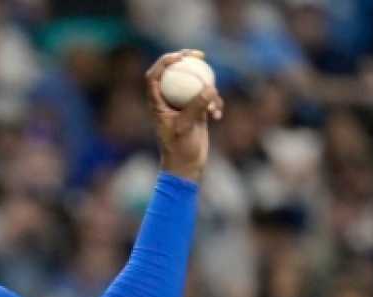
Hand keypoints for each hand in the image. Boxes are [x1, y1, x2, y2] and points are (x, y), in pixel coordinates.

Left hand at [145, 50, 222, 181]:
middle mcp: (168, 100)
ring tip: (212, 105)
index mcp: (157, 103)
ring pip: (194, 84)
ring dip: (207, 89)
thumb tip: (210, 88)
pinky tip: (217, 116)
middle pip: (175, 72)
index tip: (179, 57)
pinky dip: (214, 104)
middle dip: (186, 59)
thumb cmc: (179, 149)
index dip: (164, 62)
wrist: (186, 166)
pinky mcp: (196, 111)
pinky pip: (207, 98)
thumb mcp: (186, 127)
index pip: (155, 76)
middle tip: (199, 54)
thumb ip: (196, 107)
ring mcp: (183, 105)